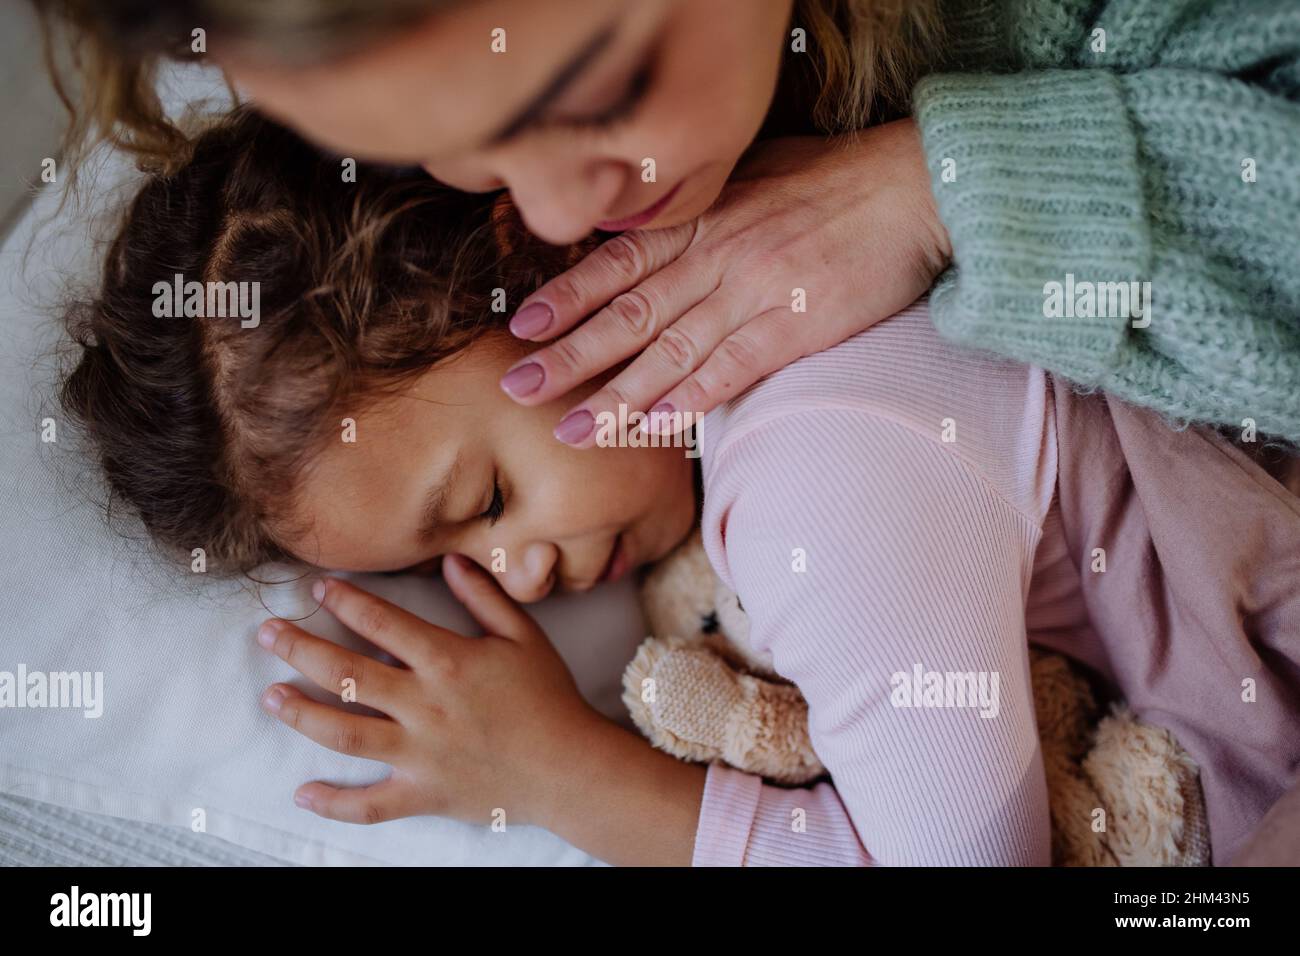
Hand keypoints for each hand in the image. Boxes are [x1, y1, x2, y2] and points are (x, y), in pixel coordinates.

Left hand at [255, 554, 599, 826]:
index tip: (318, 588)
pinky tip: (303, 792)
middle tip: (268, 634)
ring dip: (301, 714)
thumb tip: (451, 561)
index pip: (383, 623)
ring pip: (344, 733)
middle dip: (301, 649)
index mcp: (448, 663)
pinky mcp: (422, 793)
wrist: (570, 768)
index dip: (346, 601)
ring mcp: (419, 754)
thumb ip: (484, 597)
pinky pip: (369, 804)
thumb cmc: (549, 698)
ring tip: (272, 696)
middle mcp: (424, 706)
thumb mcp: (524, 636)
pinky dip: (333, 802)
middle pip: (347, 674)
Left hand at [499, 119, 951, 445]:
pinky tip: (653, 428)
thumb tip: (661, 223)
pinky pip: (730, 369)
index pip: (619, 262)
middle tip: (517, 388)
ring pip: (669, 353)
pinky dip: (689, 400)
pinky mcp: (795, 326)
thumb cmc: (837, 179)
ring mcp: (754, 292)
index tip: (524, 328)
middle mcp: (716, 256)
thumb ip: (706, 207)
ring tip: (569, 431)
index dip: (568, 298)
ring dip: (614, 397)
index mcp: (704, 218)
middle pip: (628, 313)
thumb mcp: (756, 175)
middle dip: (569, 355)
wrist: (913, 187)